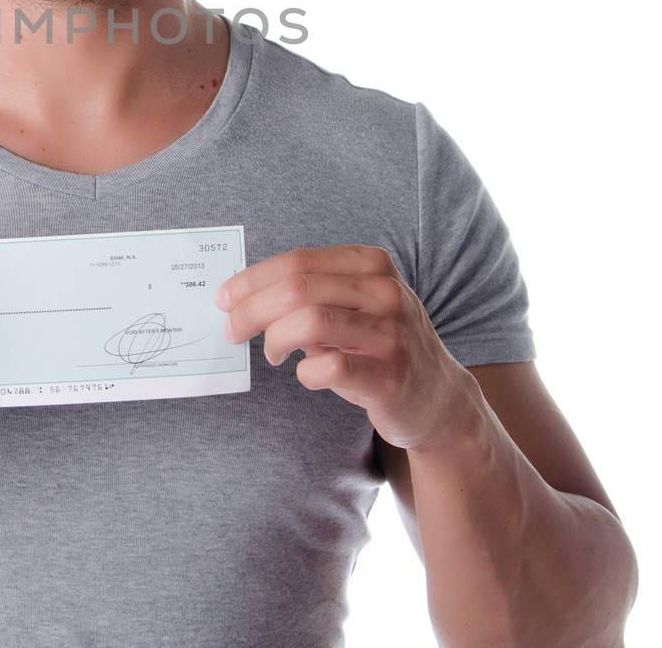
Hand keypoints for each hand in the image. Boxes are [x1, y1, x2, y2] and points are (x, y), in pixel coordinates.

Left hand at [215, 244, 479, 451]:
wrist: (436, 399)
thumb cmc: (378, 347)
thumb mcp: (352, 306)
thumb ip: (309, 294)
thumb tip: (242, 296)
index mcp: (371, 264)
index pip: (297, 261)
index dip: (252, 279)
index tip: (225, 298)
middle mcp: (386, 291)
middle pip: (297, 288)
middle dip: (251, 309)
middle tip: (232, 330)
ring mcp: (392, 333)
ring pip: (310, 321)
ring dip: (275, 339)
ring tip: (272, 353)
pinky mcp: (391, 376)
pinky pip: (330, 368)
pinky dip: (306, 372)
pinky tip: (308, 374)